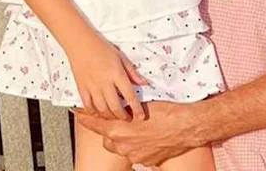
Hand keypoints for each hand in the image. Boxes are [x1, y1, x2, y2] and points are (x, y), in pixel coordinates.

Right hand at [66, 32, 147, 121]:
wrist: (80, 44)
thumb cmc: (102, 48)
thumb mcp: (121, 57)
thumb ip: (132, 72)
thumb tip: (144, 83)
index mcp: (116, 74)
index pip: (129, 95)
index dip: (136, 108)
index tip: (141, 117)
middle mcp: (104, 83)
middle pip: (115, 107)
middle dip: (123, 116)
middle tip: (128, 119)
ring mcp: (92, 87)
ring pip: (102, 109)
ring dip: (110, 116)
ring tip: (116, 116)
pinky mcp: (81, 89)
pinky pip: (88, 106)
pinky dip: (95, 112)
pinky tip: (100, 113)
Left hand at [76, 100, 197, 165]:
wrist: (187, 127)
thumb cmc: (168, 112)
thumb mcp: (143, 104)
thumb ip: (125, 108)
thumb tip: (118, 105)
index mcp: (119, 129)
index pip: (95, 124)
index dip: (85, 118)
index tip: (79, 114)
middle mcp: (122, 145)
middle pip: (108, 139)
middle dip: (112, 131)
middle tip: (123, 121)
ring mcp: (134, 155)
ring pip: (123, 147)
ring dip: (127, 139)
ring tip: (142, 129)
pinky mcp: (146, 161)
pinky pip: (137, 153)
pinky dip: (140, 146)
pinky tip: (152, 137)